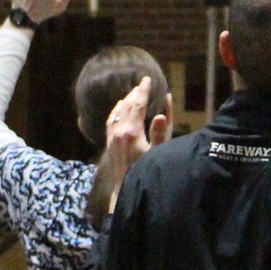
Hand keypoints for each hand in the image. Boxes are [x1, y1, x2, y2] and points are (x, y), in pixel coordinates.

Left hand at [93, 78, 169, 217]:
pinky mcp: (109, 142)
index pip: (137, 105)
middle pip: (127, 106)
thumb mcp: (157, 153)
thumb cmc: (144, 171)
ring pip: (117, 112)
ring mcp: (112, 137)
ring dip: (126, 101)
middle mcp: (119, 131)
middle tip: (143, 84)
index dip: (143, 91)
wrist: (124, 189)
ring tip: (133, 94)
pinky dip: (116, 111)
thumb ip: (159, 133)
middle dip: (135, 93)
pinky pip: (111, 120)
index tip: (148, 80)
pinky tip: (119, 110)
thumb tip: (161, 113)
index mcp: (131, 131)